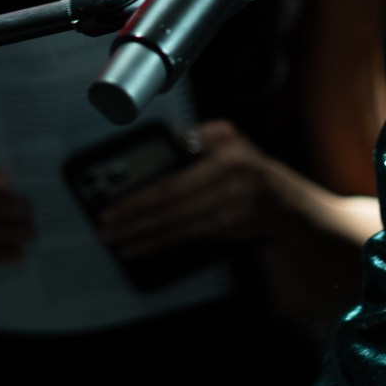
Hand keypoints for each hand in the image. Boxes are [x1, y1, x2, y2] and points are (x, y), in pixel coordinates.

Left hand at [96, 121, 277, 260]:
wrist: (281, 201)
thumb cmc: (245, 165)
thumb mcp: (227, 138)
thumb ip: (196, 138)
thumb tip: (159, 148)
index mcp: (222, 154)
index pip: (173, 180)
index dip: (140, 194)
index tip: (113, 203)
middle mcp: (223, 181)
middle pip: (168, 204)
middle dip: (131, 216)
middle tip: (104, 225)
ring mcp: (223, 208)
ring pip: (173, 223)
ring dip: (138, 233)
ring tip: (112, 239)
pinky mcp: (221, 227)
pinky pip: (181, 235)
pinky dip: (155, 242)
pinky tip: (135, 247)